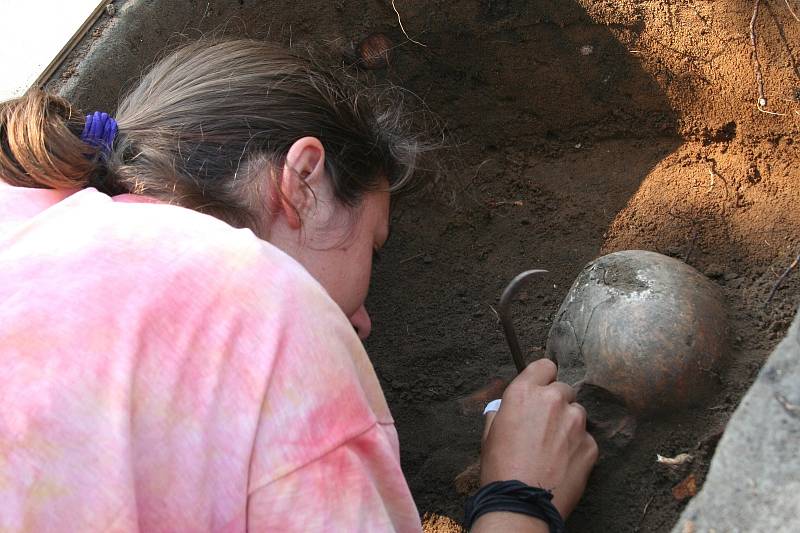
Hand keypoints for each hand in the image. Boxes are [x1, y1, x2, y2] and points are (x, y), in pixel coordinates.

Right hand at [479, 358, 597, 517]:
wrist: (521, 504)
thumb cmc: (500, 469)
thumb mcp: (490, 433)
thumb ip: (503, 411)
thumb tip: (506, 408)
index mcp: (524, 393)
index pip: (545, 366)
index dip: (543, 378)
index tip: (541, 389)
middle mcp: (553, 401)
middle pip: (563, 390)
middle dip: (556, 404)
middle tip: (544, 427)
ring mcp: (575, 422)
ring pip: (577, 414)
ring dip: (568, 425)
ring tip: (553, 449)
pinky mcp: (590, 445)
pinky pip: (586, 439)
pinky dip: (577, 448)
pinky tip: (562, 464)